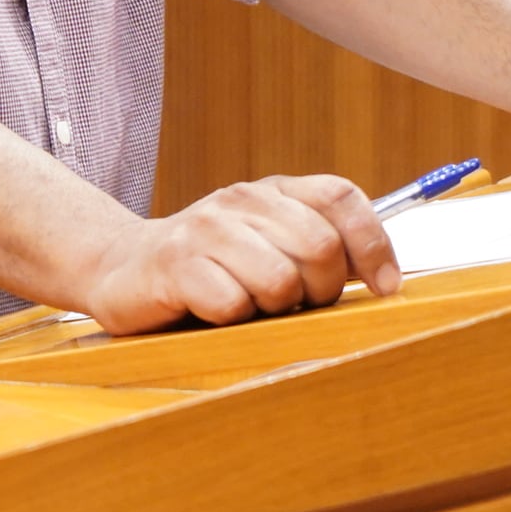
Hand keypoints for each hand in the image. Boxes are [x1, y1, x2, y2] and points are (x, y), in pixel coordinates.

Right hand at [77, 174, 399, 333]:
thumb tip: (387, 278)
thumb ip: (320, 250)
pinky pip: (231, 304)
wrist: (123, 267)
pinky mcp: (175, 264)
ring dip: (273, 308)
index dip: (372, 244)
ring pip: (278, 280)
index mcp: (273, 191)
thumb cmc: (212, 267)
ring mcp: (207, 228)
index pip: (340, 197)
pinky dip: (231, 320)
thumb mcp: (267, 244)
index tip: (385, 288)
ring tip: (249, 307)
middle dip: (320, 290)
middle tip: (295, 306)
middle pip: (319, 246)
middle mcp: (242, 199)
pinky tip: (211, 310)